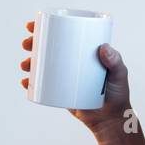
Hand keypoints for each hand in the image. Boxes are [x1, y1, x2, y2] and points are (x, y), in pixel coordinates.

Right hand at [20, 20, 133, 135]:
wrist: (110, 119)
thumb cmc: (118, 94)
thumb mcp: (119, 74)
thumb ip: (115, 62)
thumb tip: (104, 47)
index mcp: (82, 52)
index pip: (63, 34)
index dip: (45, 28)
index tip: (33, 25)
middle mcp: (71, 62)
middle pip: (48, 49)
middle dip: (33, 44)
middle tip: (27, 44)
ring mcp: (64, 77)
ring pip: (42, 66)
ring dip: (29, 63)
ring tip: (25, 65)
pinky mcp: (59, 92)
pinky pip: (42, 86)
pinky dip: (31, 83)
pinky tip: (25, 82)